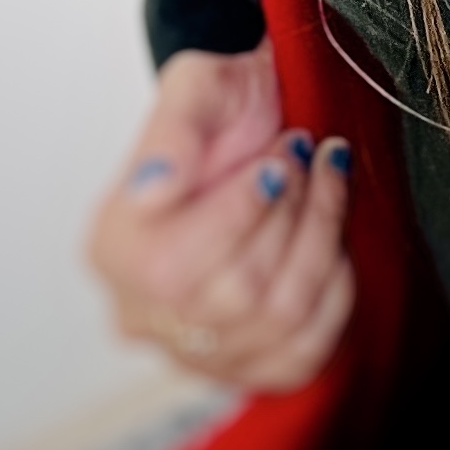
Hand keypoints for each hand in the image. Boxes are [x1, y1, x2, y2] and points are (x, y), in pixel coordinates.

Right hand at [86, 42, 355, 391]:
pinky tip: (330, 238)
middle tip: (305, 156)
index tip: (285, 152)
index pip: (173, 266)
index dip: (247, 209)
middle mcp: (143, 312)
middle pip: (237, 296)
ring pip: (281, 321)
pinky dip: (335, 290)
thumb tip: (153, 187)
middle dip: (293, 214)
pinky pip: (306, 351)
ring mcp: (194, 348)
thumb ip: (173, 132)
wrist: (256, 121)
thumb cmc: (224, 105)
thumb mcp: (195, 86)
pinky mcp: (248, 364)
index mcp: (114, 249)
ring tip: (324, 182)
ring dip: (323, 239)